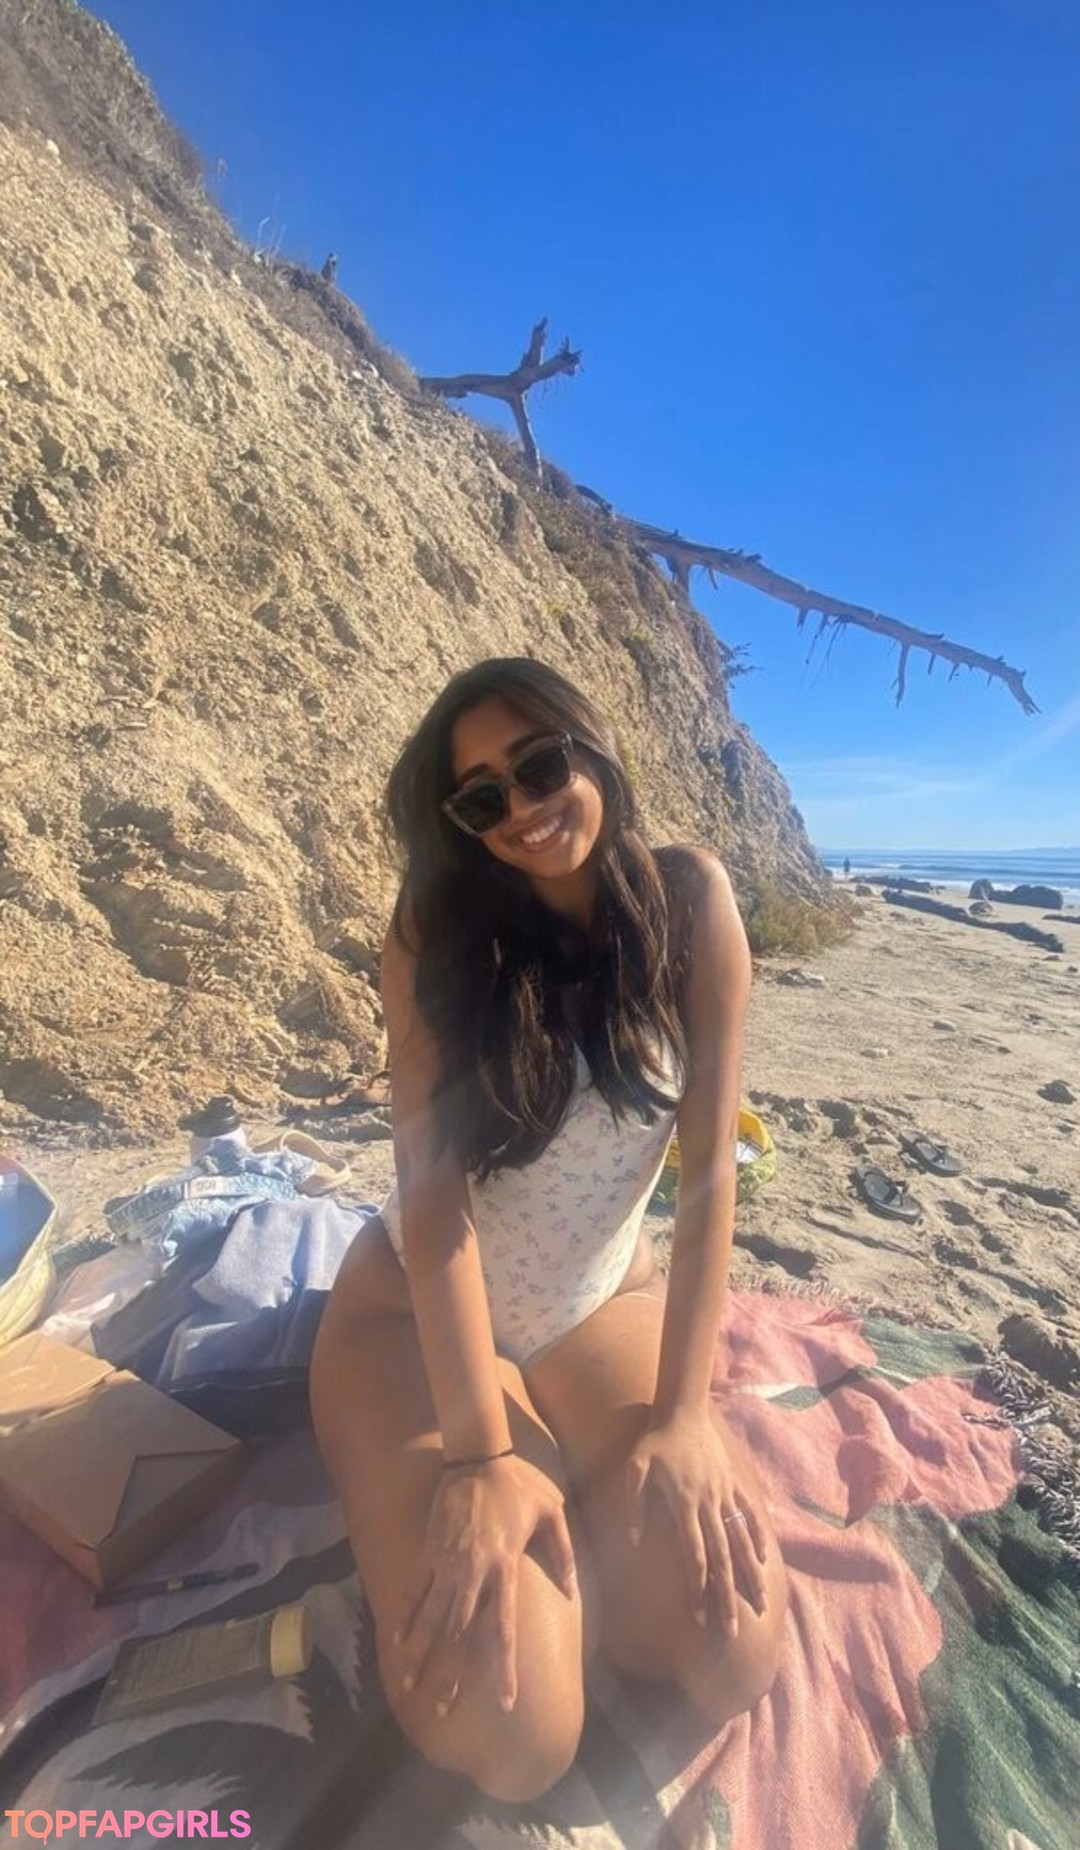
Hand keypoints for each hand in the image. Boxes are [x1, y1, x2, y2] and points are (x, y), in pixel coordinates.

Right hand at [394, 1453, 576, 1712]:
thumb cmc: (518, 1485)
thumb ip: (563, 1553)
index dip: (504, 1668)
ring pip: (430, 1618)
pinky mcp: (428, 1550)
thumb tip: (572, 1590)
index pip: (504, 1629)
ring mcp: (446, 1562)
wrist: (477, 1455)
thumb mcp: (552, 1513)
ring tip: (410, 1686)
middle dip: (452, 1675)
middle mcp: (473, 1571)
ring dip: (420, 1654)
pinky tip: (397, 1642)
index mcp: (505, 1566)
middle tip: (444, 1712)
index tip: (506, 1702)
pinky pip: (414, 1590)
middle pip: (460, 1634)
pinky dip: (405, 1617)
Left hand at [626, 1410, 768, 1637]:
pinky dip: (758, 1536)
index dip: (697, 1587)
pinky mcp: (733, 1484)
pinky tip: (765, 1560)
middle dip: (728, 1596)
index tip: (700, 1617)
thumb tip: (634, 1542)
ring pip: (741, 1540)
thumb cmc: (654, 1443)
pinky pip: (749, 1514)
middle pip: (722, 1557)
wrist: (683, 1411)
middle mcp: (710, 1504)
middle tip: (733, 1630)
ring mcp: (725, 1495)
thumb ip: (632, 1505)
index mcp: (685, 1505)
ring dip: (751, 1574)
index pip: (694, 1555)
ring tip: (761, 1603)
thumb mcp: (633, 1469)